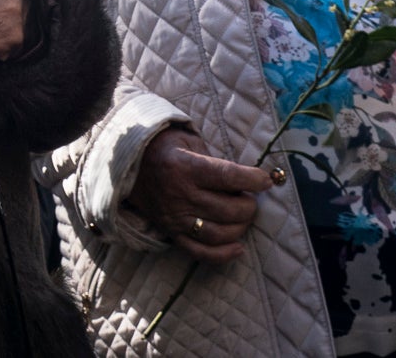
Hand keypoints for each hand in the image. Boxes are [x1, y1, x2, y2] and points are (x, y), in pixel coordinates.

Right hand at [127, 126, 272, 263]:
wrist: (129, 165)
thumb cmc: (165, 148)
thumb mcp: (187, 140)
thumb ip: (214, 158)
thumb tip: (247, 176)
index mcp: (185, 166)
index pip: (227, 176)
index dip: (252, 180)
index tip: (266, 180)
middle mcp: (180, 194)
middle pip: (228, 208)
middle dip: (249, 205)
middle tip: (251, 199)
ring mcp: (175, 218)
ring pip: (218, 233)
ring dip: (240, 227)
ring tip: (243, 217)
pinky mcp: (172, 233)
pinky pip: (200, 252)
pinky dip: (223, 255)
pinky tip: (238, 247)